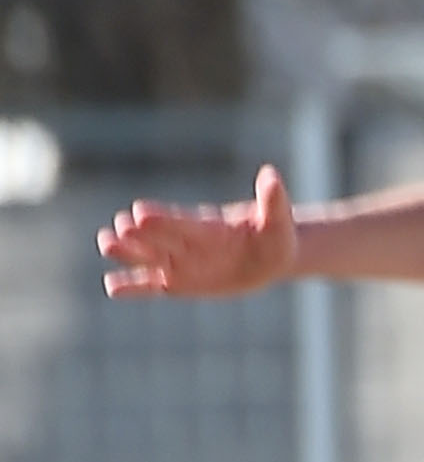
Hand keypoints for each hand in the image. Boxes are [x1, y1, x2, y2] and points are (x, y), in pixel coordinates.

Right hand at [100, 166, 299, 299]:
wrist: (270, 256)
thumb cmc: (275, 235)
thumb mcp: (279, 220)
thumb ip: (272, 200)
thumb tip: (271, 174)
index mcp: (209, 227)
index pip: (183, 222)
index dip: (164, 219)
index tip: (140, 211)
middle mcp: (187, 243)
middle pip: (159, 239)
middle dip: (140, 235)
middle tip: (118, 228)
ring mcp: (179, 263)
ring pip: (147, 259)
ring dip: (127, 253)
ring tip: (106, 243)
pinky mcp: (178, 283)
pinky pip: (152, 286)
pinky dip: (133, 287)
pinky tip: (111, 287)